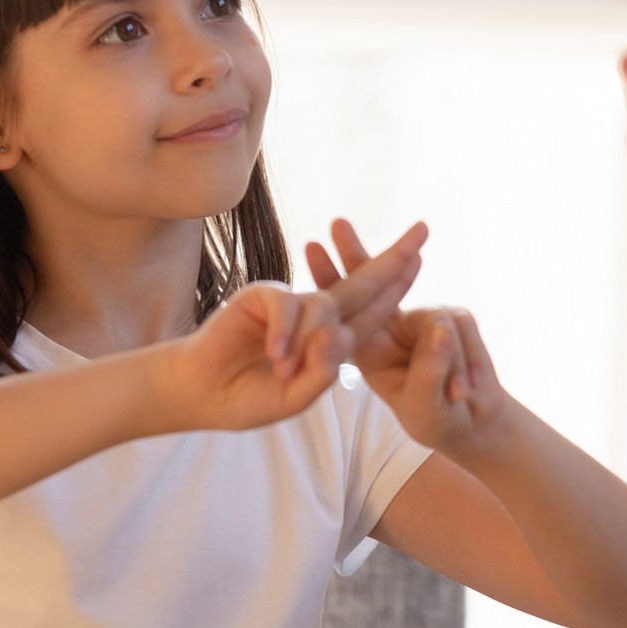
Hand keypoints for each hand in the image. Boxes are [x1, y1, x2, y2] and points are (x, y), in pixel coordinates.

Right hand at [161, 222, 427, 431]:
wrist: (202, 394)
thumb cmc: (250, 397)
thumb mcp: (296, 396)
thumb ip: (322, 371)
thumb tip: (338, 334)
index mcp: (332, 339)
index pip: (373, 311)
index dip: (397, 286)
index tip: (421, 258)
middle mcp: (317, 316)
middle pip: (363, 284)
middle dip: (394, 258)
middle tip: (424, 230)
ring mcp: (291, 304)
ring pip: (324, 306)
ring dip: (310, 340)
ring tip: (285, 369)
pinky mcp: (262, 296)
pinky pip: (288, 304)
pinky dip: (286, 331)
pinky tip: (275, 354)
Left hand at [307, 222, 512, 454]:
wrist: (473, 421)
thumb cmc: (436, 417)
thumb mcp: (425, 404)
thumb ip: (429, 368)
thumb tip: (440, 327)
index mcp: (371, 347)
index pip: (346, 309)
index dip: (330, 277)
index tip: (311, 246)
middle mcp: (393, 324)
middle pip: (371, 282)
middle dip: (355, 253)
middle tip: (336, 223)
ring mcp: (425, 318)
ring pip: (436, 317)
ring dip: (449, 364)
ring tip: (456, 395)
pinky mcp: (456, 318)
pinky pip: (461, 327)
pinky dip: (466, 366)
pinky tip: (465, 392)